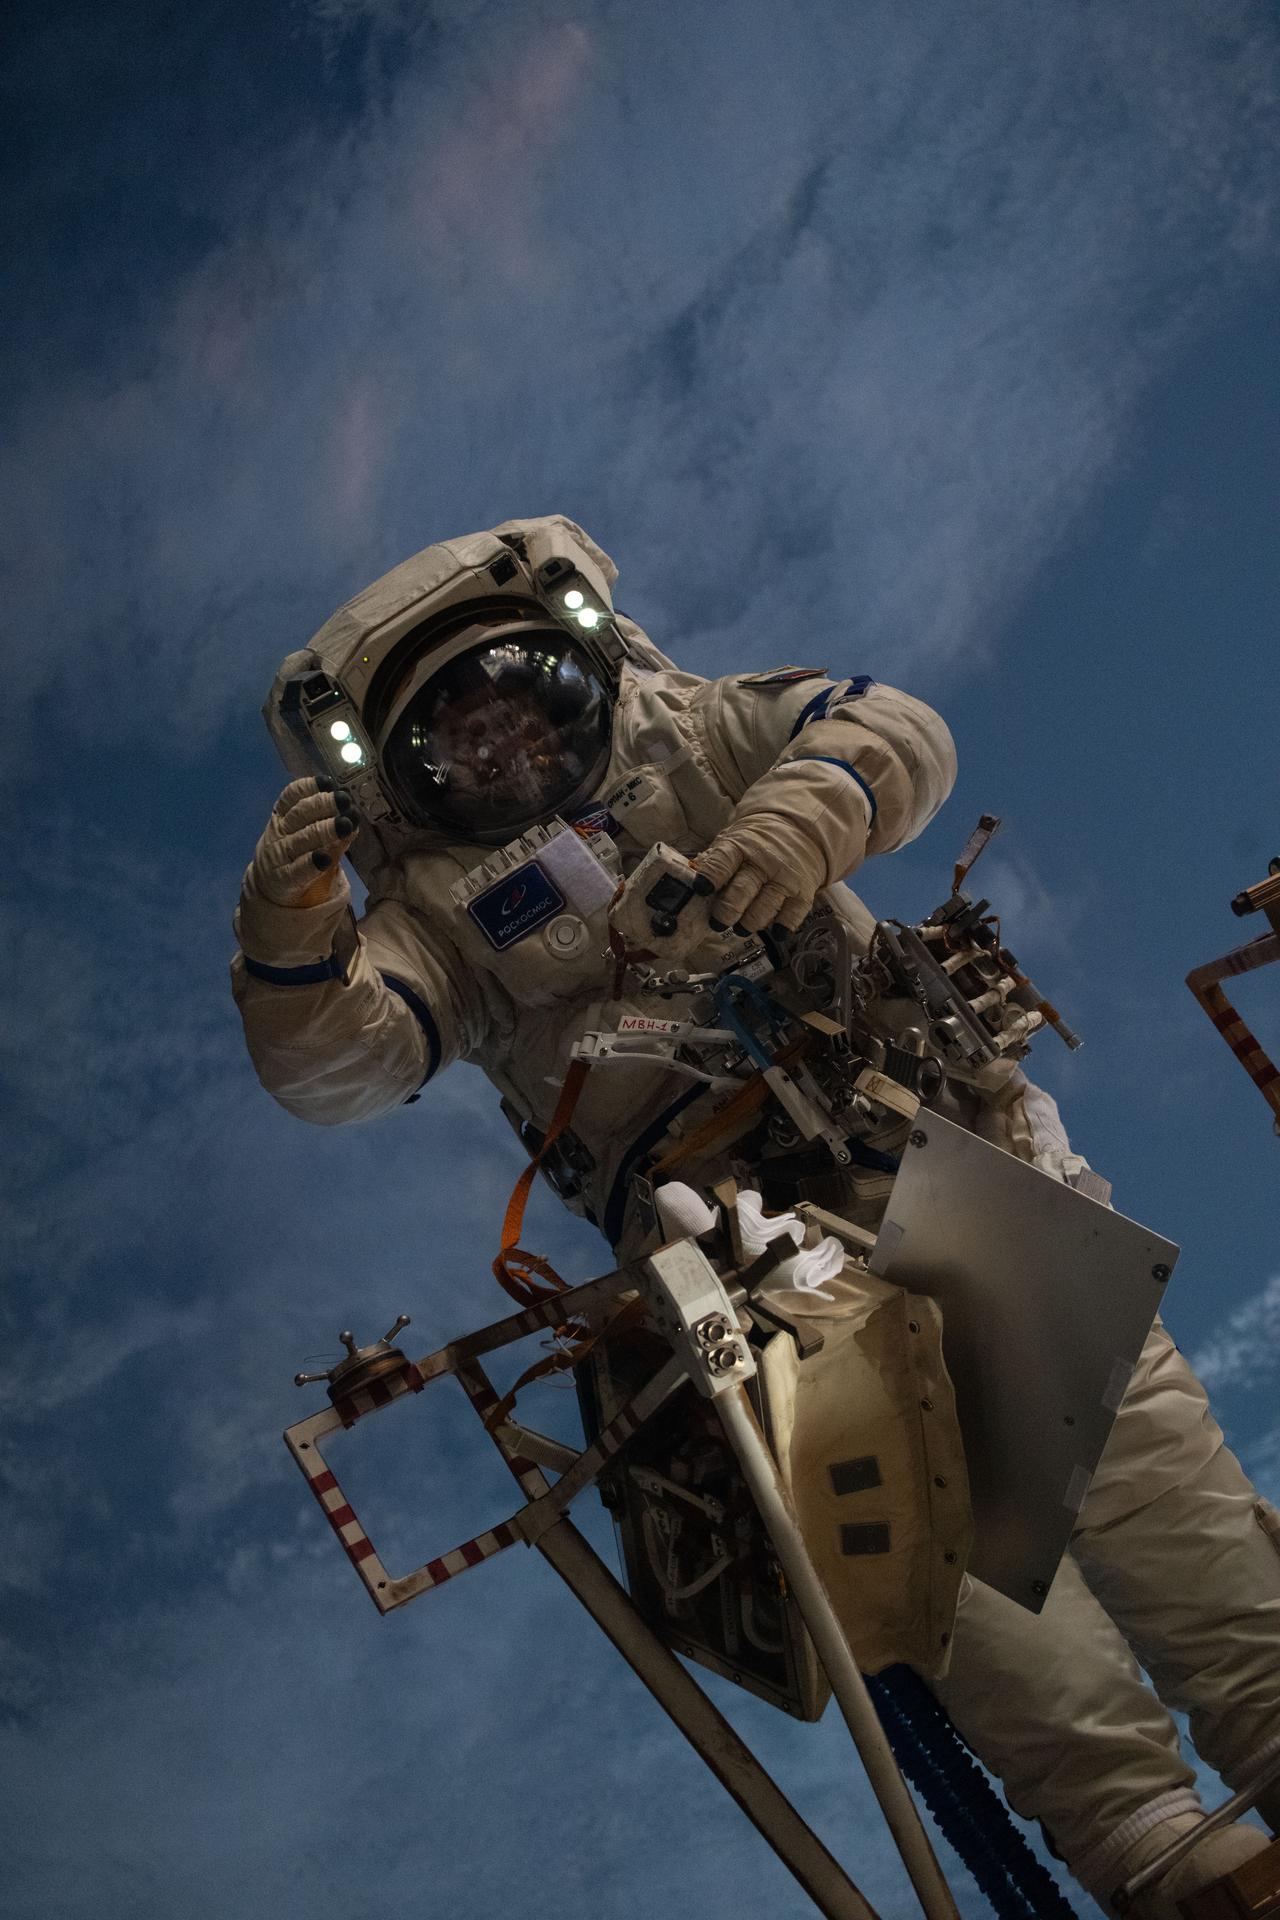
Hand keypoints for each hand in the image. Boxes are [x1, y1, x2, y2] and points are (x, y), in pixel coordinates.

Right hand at [248, 777, 357, 907]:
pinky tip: (325, 858)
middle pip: (300, 814)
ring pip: (302, 840)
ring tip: (345, 824)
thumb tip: (352, 814)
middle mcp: (279, 832)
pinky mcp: (284, 880)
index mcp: (282, 816)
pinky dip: (311, 863)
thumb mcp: (303, 835)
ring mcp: (280, 856)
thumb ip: (327, 825)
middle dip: (323, 804)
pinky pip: (298, 870)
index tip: (327, 782)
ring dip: (325, 830)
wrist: (268, 888)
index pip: (291, 796)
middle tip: (344, 800)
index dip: (308, 787)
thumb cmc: (292, 854)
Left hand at [694, 768, 870, 934]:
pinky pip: (793, 913)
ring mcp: (785, 877)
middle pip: (743, 888)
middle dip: (728, 909)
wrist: (801, 829)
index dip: (711, 875)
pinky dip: (784, 925)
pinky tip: (776, 932)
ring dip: (751, 922)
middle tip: (718, 922)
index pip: (723, 861)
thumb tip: (690, 884)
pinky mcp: (803, 892)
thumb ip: (715, 862)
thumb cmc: (757, 842)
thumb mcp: (734, 842)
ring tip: (741, 928)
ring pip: (766, 905)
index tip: (701, 889)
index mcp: (740, 845)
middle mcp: (764, 861)